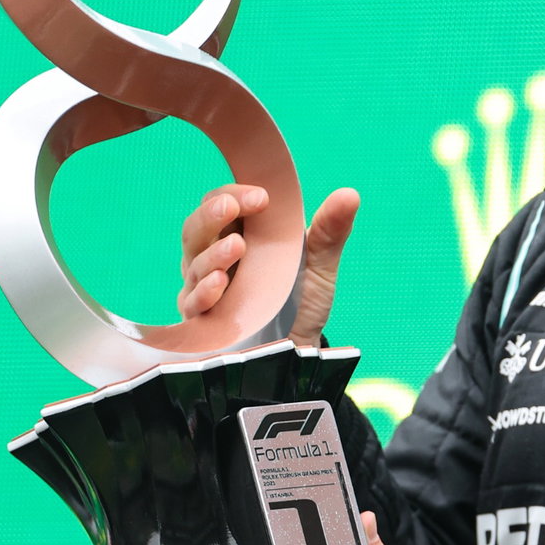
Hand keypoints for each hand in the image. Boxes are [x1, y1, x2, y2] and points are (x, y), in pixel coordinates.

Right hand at [179, 184, 359, 345]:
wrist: (299, 350)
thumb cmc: (302, 301)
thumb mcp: (319, 265)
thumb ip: (329, 231)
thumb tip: (350, 194)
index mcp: (239, 235)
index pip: (222, 203)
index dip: (236, 195)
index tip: (262, 197)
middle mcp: (214, 258)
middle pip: (197, 229)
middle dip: (212, 215)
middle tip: (232, 207)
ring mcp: (203, 289)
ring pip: (194, 264)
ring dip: (213, 254)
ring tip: (236, 247)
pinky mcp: (201, 322)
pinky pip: (194, 304)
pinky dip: (204, 292)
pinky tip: (219, 283)